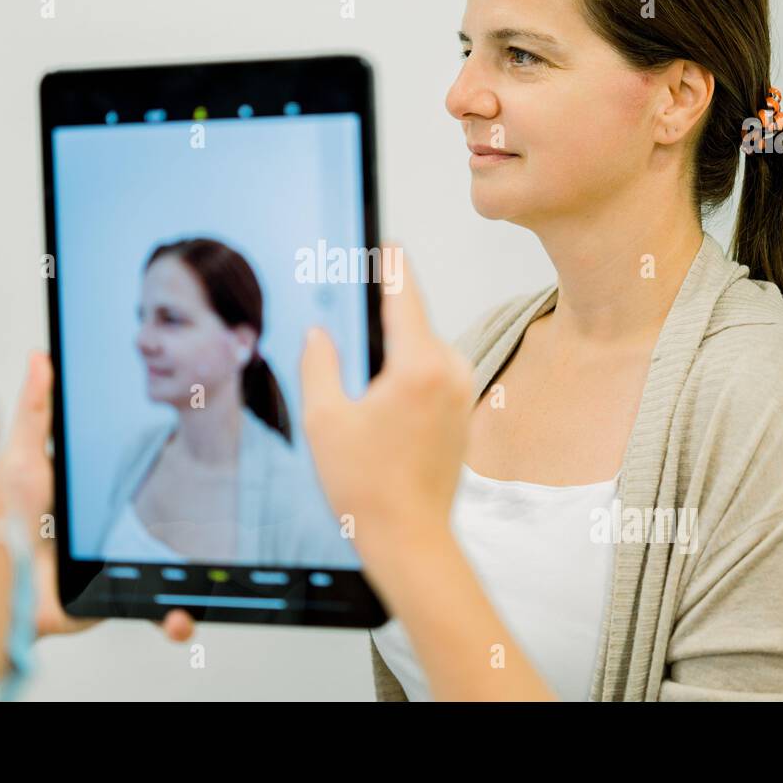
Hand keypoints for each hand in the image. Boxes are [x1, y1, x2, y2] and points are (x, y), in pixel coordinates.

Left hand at [0, 351, 193, 642]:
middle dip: (205, 516)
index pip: (143, 467)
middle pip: (174, 516)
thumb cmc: (4, 521)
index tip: (204, 429)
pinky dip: (179, 617)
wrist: (1, 591)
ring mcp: (124, 561)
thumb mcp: (21, 459)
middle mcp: (117, 524)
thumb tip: (40, 355)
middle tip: (235, 498)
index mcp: (96, 488)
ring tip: (218, 568)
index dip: (174, 454)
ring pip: (177, 565)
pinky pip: (161, 608)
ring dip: (201, 571)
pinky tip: (181, 616)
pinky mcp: (122, 597)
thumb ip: (35, 412)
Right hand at [299, 243, 472, 567]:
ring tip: (359, 385)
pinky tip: (380, 406)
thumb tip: (320, 332)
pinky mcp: (464, 410)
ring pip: (422, 349)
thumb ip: (319, 363)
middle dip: (381, 320)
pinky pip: (433, 374)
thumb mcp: (324, 420)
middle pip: (412, 322)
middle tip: (346, 326)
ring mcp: (462, 392)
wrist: (410, 540)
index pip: (405, 294)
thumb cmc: (367, 489)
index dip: (390, 264)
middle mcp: (451, 372)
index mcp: (419, 366)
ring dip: (394, 353)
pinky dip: (407, 376)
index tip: (385, 242)